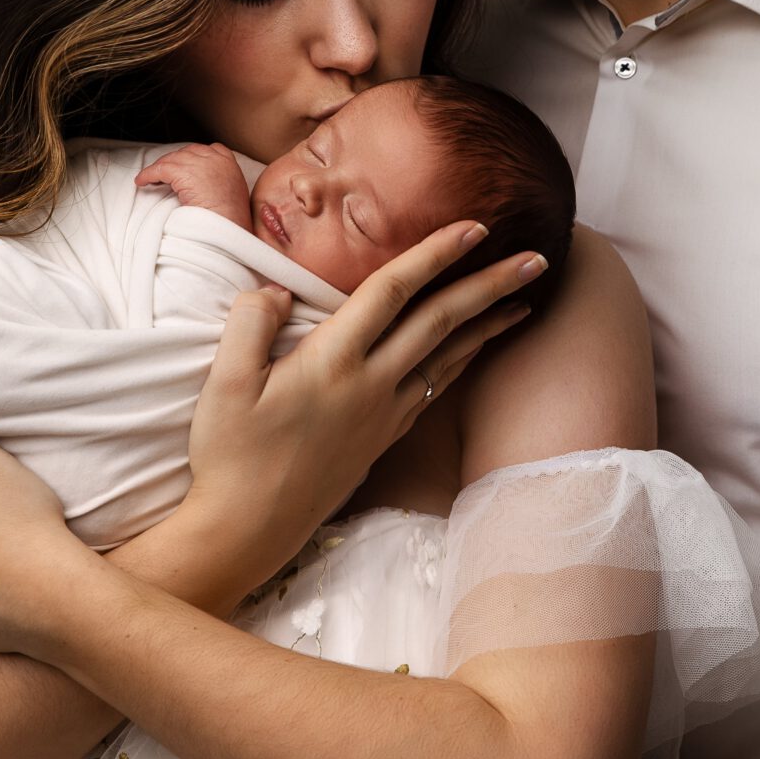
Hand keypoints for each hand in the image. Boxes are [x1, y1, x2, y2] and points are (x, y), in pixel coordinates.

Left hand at [136, 141, 253, 224]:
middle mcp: (214, 157)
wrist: (228, 226)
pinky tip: (141, 182)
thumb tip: (203, 184)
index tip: (183, 165)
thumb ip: (220, 181)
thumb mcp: (232, 192)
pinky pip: (159, 169)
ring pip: (171, 159)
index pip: (207, 149)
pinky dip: (148, 175)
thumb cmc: (231, 218)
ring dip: (158, 169)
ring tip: (149, 179)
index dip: (191, 157)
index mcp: (227, 161)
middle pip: (186, 152)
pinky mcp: (183, 172)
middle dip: (173, 162)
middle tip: (162, 175)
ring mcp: (199, 163)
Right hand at [179, 218, 543, 576]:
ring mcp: (381, 416)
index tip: (476, 227)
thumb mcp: (222, 382)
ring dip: (487, 326)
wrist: (244, 532)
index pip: (394, 291)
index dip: (436, 253)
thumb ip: (249, 323)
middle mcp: (369, 385)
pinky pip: (432, 390)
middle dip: (490, 286)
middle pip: (440, 323)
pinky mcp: (381, 441)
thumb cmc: (228, 455)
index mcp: (332, 361)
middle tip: (537, 260)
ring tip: (523, 302)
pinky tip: (470, 353)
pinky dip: (459, 363)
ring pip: (446, 360)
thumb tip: (276, 289)